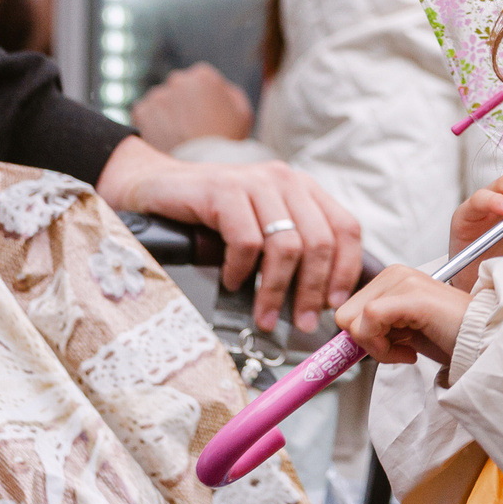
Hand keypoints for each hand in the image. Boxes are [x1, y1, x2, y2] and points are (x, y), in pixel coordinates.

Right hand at [95, 138, 364, 335]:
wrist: (155, 187)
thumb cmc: (211, 216)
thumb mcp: (261, 228)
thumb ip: (290, 250)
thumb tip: (318, 300)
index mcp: (303, 189)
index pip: (346, 228)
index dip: (346, 270)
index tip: (335, 305)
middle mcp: (285, 180)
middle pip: (320, 241)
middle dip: (311, 290)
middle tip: (300, 323)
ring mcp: (254, 182)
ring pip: (286, 245)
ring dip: (275, 290)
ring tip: (263, 316)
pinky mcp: (223, 190)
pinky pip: (246, 241)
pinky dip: (241, 270)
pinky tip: (231, 282)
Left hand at [131, 63, 254, 149]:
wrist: (201, 167)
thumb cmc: (226, 142)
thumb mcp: (243, 113)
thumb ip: (230, 93)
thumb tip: (219, 88)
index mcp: (203, 75)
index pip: (199, 80)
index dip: (203, 100)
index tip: (205, 117)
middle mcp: (177, 79)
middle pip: (178, 89)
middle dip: (182, 104)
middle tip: (191, 128)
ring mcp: (157, 95)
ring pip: (161, 102)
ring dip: (166, 114)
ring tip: (178, 137)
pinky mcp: (142, 111)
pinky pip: (145, 115)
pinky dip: (152, 125)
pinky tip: (165, 140)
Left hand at [334, 266, 470, 365]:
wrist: (483, 344)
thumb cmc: (449, 339)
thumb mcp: (402, 332)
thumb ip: (375, 328)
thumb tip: (345, 342)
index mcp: (392, 278)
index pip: (348, 309)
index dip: (361, 337)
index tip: (385, 349)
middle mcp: (396, 274)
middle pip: (344, 315)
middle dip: (367, 342)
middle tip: (398, 349)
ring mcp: (404, 281)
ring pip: (353, 320)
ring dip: (377, 347)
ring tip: (406, 349)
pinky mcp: (411, 296)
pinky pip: (369, 321)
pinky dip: (383, 349)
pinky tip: (409, 352)